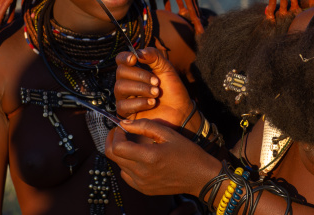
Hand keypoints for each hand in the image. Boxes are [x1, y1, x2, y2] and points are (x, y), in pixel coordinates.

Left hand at [105, 118, 221, 196]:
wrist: (200, 176)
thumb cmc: (188, 153)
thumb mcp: (168, 133)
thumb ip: (145, 126)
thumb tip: (125, 123)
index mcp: (149, 157)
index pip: (117, 147)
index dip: (115, 135)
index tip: (121, 128)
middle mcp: (142, 173)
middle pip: (113, 157)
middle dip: (113, 141)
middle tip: (120, 133)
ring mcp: (142, 183)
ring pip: (119, 165)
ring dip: (121, 153)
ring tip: (132, 144)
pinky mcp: (144, 189)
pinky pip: (126, 175)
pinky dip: (127, 165)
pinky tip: (138, 157)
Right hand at [114, 47, 193, 127]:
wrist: (181, 110)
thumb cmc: (172, 89)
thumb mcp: (166, 68)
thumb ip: (154, 56)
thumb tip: (138, 52)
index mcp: (134, 71)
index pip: (120, 60)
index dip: (124, 57)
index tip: (135, 59)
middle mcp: (127, 84)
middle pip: (121, 72)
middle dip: (140, 75)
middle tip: (156, 82)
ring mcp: (125, 99)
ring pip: (120, 88)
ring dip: (141, 88)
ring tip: (156, 93)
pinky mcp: (126, 114)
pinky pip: (122, 106)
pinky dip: (139, 102)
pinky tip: (152, 102)